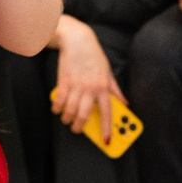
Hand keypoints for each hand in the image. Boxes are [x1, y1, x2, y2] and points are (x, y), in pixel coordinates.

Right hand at [48, 16, 122, 133]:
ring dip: (66, 118)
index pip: (108, 113)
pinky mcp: (64, 81)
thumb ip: (115, 90)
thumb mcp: (108, 73)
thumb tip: (125, 103)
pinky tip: (57, 109)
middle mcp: (91, 88)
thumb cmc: (94, 57)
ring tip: (66, 120)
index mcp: (104, 87)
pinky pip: (59, 100)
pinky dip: (56, 108)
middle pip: (84, 115)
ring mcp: (76, 85)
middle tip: (77, 130)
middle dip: (79, 127)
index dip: (107, 129)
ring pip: (70, 110)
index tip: (106, 141)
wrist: (78, 41)